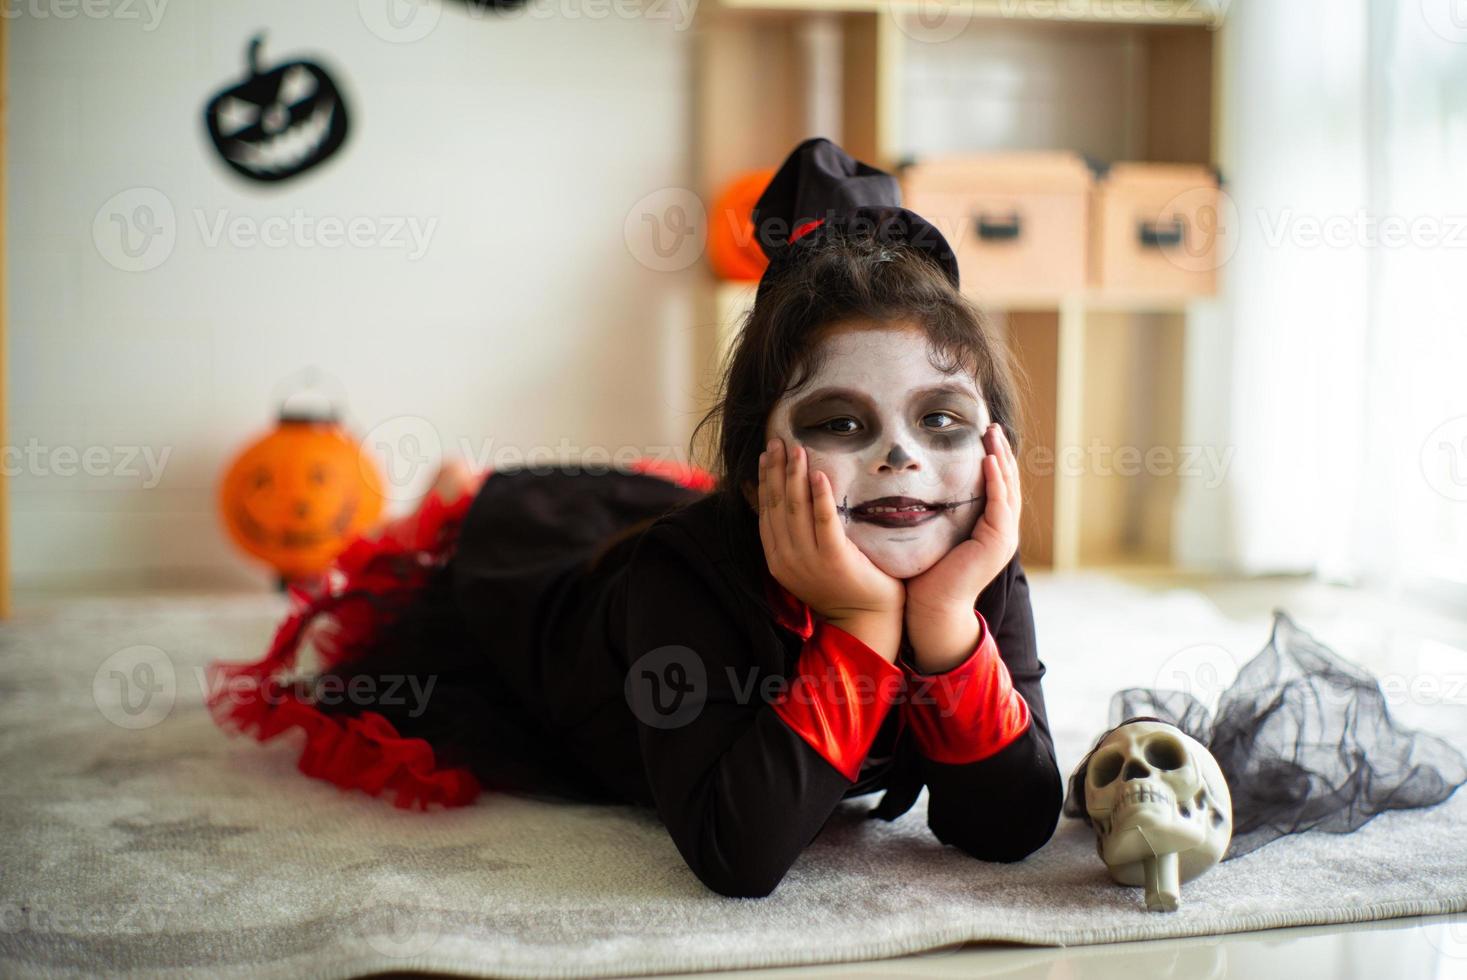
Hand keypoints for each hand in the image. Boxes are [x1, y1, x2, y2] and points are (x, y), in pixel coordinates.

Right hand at [757, 437, 904, 657]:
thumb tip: (792, 499)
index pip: (765, 509)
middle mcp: (786, 558)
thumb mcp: (808, 560)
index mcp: (777, 557)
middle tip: (778, 439)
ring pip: (796, 508)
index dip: (764, 478)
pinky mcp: (834, 558)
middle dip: (775, 469)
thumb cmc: (841, 585)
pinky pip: (824, 521)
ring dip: (794, 475)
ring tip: (796, 448)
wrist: (865, 619)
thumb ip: (797, 535)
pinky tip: (820, 474)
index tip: (765, 452)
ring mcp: (808, 560)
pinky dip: (821, 496)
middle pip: (777, 504)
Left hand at [905, 423, 1020, 623]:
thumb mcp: (935, 534)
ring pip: (1007, 488)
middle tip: (991, 425)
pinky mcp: (998, 541)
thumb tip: (916, 486)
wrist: (932, 608)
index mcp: (990, 530)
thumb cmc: (927, 575)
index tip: (983, 435)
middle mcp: (1002, 531)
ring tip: (993, 433)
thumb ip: (937, 512)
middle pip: (1007, 482)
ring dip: (1001, 458)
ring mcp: (1004, 536)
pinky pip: (999, 502)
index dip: (993, 460)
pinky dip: (995, 479)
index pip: (996, 487)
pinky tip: (989, 459)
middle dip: (1000, 452)